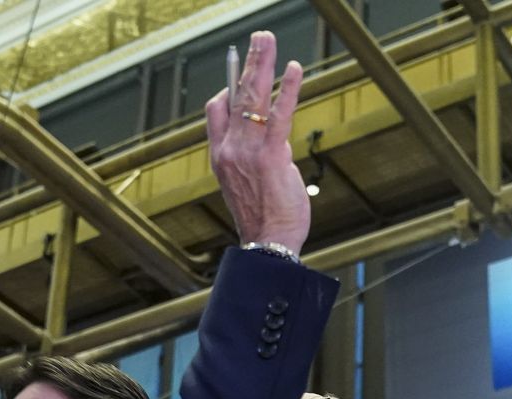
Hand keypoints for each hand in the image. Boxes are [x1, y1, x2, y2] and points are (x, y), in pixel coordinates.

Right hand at [206, 31, 308, 254]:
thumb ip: (259, 159)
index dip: (228, 90)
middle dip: (246, 63)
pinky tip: (295, 69)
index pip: (216, 112)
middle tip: (258, 38)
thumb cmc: (264, 219)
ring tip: (268, 40)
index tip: (242, 78)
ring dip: (261, 64)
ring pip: (252, 98)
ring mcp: (247, 152)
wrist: (268, 246)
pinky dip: (288, 88)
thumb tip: (276, 143)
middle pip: (234, 95)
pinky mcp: (271, 156)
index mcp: (220, 157)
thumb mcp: (249, 186)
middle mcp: (229, 150)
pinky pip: (278, 114)